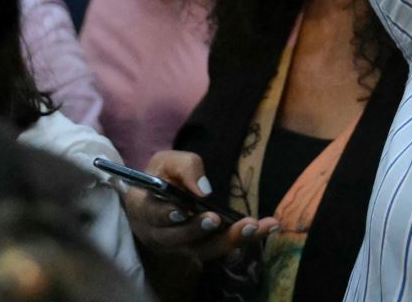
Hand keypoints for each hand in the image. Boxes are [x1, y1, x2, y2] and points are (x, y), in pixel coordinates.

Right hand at [121, 151, 278, 264]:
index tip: (182, 211)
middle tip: (219, 219)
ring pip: (205, 249)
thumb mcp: (167, 162)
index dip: (166, 215)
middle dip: (200, 230)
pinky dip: (244, 239)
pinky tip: (265, 228)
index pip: (153, 216)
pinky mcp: (203, 249)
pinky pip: (222, 249)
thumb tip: (205, 189)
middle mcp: (162, 235)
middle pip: (181, 239)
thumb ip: (184, 167)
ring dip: (232, 239)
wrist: (161, 201)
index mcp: (145, 211)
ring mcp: (183, 247)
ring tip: (255, 225)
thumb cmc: (162, 178)